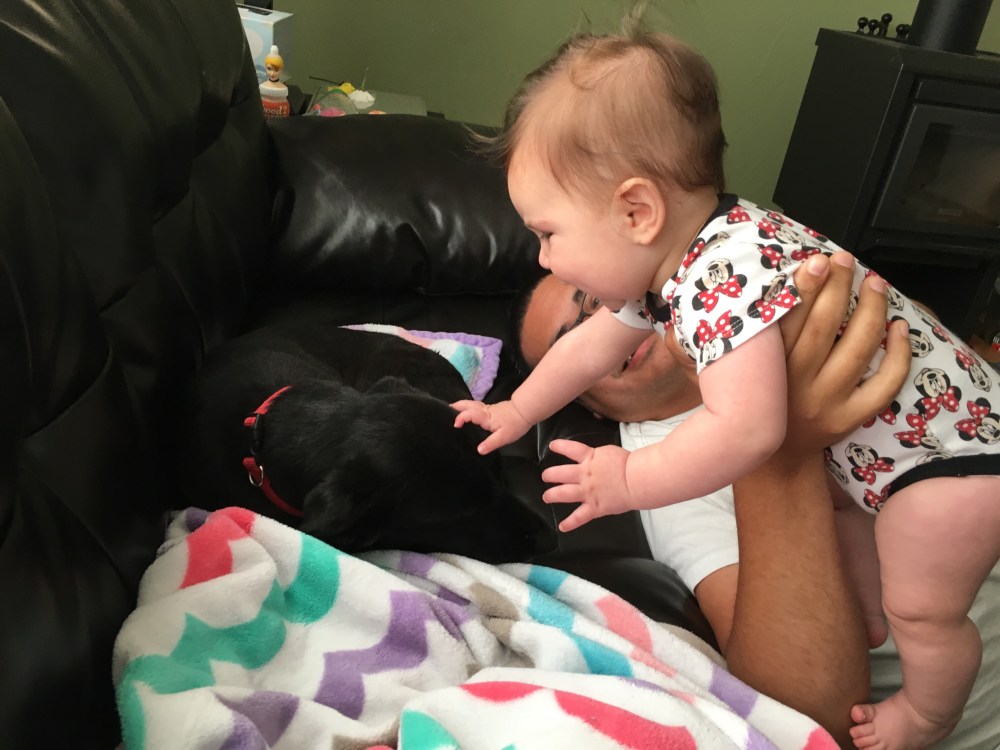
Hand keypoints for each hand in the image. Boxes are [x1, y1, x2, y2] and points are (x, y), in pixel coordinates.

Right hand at [451, 399, 530, 453]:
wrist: (525, 411)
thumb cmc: (515, 424)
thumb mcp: (504, 437)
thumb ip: (491, 443)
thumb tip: (478, 450)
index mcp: (485, 416)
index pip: (469, 414)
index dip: (460, 418)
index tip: (455, 425)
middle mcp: (484, 410)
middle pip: (467, 404)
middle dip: (456, 406)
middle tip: (446, 409)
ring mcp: (488, 408)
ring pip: (471, 404)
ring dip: (461, 405)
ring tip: (453, 409)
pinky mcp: (491, 409)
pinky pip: (476, 406)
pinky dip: (468, 407)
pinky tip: (469, 412)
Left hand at [540, 439, 632, 531]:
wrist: (636, 479)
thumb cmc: (629, 464)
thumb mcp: (610, 452)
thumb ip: (599, 456)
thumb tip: (597, 457)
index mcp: (590, 459)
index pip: (571, 449)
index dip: (560, 446)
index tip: (553, 446)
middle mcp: (584, 475)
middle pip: (561, 473)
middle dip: (550, 474)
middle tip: (545, 476)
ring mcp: (587, 492)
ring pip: (564, 493)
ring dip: (552, 495)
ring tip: (546, 496)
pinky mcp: (594, 507)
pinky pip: (579, 517)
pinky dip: (570, 523)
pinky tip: (562, 526)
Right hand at [780, 252, 909, 455]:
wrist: (774, 454)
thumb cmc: (765, 396)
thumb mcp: (753, 366)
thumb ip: (765, 331)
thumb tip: (790, 280)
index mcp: (767, 366)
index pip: (787, 320)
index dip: (804, 288)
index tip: (816, 261)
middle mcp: (796, 382)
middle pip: (823, 328)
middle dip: (837, 288)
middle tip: (846, 261)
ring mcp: (825, 401)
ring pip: (856, 349)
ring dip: (870, 310)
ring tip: (875, 284)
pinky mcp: (849, 417)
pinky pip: (883, 384)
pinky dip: (897, 354)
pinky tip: (899, 328)